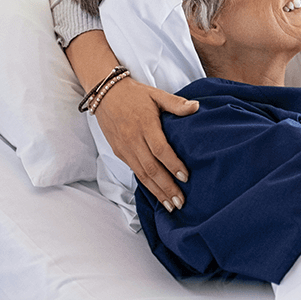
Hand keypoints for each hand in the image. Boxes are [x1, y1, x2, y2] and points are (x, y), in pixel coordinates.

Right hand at [94, 78, 198, 211]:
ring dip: (156, 191)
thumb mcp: (156, 94)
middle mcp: (133, 140)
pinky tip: (157, 194)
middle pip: (151, 168)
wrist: (104, 93)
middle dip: (166, 187)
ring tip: (170, 206)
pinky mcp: (119, 152)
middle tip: (180, 202)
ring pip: (141, 174)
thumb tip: (196, 107)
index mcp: (145, 125)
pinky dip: (146, 185)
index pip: (160, 149)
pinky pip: (134, 171)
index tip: (185, 178)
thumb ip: (176, 103)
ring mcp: (124, 148)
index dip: (173, 164)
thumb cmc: (135, 94)